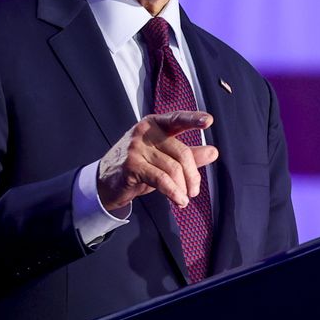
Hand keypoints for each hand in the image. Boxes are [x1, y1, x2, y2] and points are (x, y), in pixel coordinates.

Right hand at [96, 111, 217, 211]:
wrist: (106, 182)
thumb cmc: (139, 165)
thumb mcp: (165, 157)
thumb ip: (189, 154)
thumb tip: (213, 152)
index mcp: (156, 124)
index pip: (177, 119)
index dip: (193, 119)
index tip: (209, 121)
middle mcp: (145, 132)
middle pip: (181, 152)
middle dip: (192, 175)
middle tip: (194, 190)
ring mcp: (136, 147)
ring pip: (172, 168)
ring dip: (182, 187)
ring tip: (184, 199)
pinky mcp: (131, 165)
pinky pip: (160, 179)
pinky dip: (173, 192)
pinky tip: (179, 200)